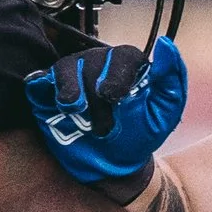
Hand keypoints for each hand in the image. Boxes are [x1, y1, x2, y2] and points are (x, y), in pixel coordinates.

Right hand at [25, 35, 186, 193]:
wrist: (109, 166)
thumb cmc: (138, 138)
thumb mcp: (163, 115)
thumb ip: (171, 80)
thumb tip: (167, 45)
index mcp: (128, 65)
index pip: (123, 55)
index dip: (116, 75)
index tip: (112, 97)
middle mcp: (98, 63)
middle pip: (92, 61)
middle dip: (96, 98)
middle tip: (102, 127)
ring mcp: (72, 73)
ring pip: (65, 67)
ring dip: (72, 95)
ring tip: (77, 115)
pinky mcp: (48, 90)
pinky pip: (40, 80)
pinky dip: (43, 89)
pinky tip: (55, 106)